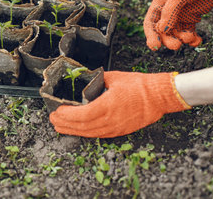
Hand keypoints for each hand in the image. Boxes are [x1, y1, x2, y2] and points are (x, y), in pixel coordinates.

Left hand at [49, 71, 190, 137]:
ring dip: (72, 131)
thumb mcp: (114, 78)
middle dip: (64, 124)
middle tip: (52, 119)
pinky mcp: (120, 131)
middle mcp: (110, 120)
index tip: (57, 111)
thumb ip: (96, 80)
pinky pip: (98, 135)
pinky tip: (77, 130)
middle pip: (82, 127)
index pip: (82, 114)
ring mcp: (115, 128)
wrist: (159, 97)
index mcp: (108, 106)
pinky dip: (85, 133)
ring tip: (59, 127)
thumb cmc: (139, 86)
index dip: (67, 115)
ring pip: (89, 133)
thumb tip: (84, 78)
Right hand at [144, 0, 212, 50]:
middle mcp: (167, 12)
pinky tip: (198, 41)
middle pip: (163, 32)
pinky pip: (189, 33)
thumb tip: (162, 30)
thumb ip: (169, 13)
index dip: (151, 36)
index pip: (150, 23)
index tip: (155, 46)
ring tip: (191, 38)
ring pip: (176, 34)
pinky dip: (193, 40)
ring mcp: (179, 17)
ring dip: (183, 39)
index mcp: (159, 5)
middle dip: (168, 40)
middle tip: (176, 46)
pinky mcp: (191, 19)